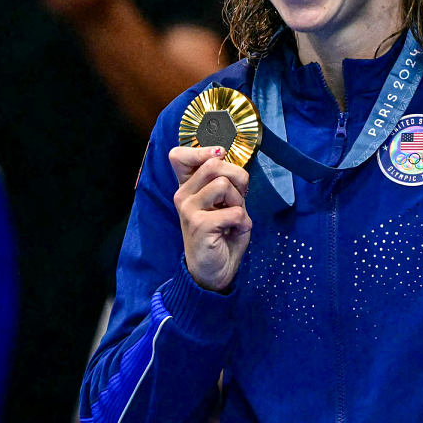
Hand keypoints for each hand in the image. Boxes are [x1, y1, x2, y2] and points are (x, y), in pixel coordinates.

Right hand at [170, 145, 250, 291]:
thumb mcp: (225, 203)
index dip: (203, 150)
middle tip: (237, 201)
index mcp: (187, 187)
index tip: (219, 157)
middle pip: (213, 164)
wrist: (216, 272)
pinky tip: (233, 232)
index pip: (178, 155)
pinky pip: (235, 211)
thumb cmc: (223, 235)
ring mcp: (188, 209)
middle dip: (237, 180)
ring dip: (239, 203)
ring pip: (224, 185)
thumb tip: (225, 157)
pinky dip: (243, 222)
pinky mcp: (199, 225)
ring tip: (233, 219)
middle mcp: (183, 195)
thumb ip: (225, 181)